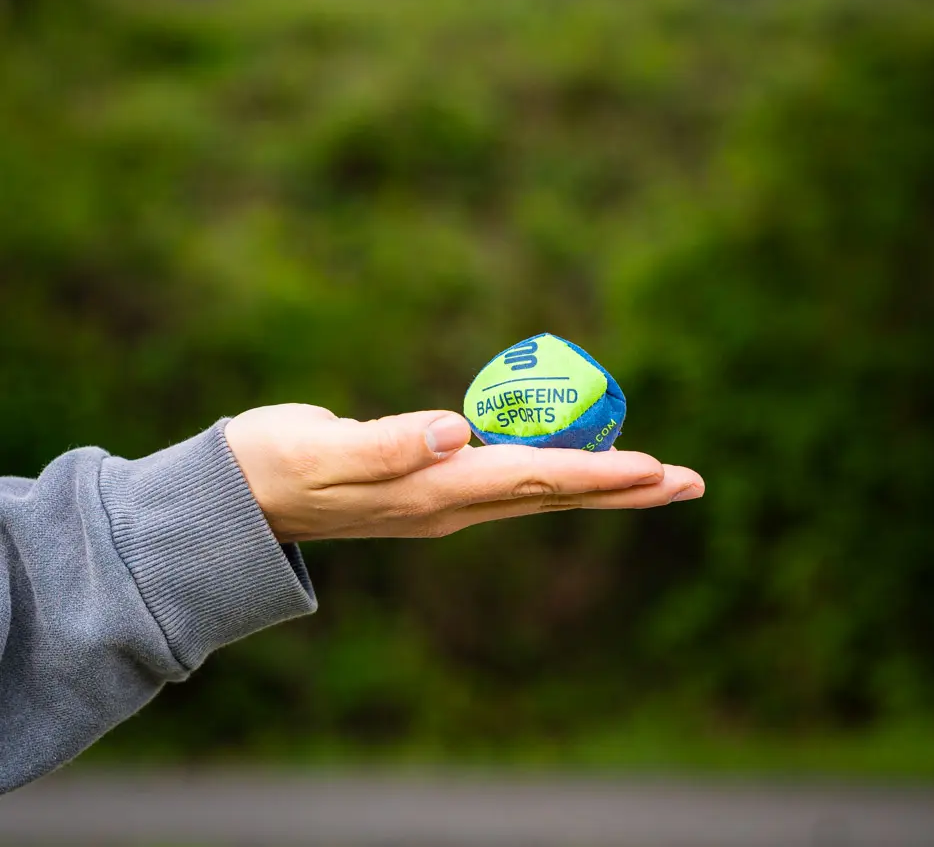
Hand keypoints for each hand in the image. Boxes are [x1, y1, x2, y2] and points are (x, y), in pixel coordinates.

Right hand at [225, 404, 703, 543]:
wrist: (241, 497)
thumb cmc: (271, 466)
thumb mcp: (319, 451)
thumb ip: (385, 443)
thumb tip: (456, 431)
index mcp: (433, 491)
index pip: (532, 480)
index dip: (596, 473)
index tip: (656, 469)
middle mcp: (450, 502)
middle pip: (554, 493)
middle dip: (624, 486)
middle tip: (691, 481)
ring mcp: (444, 498)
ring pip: (540, 489)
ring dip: (601, 481)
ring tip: (656, 475)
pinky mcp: (433, 485)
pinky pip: (511, 478)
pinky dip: (557, 469)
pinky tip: (577, 461)